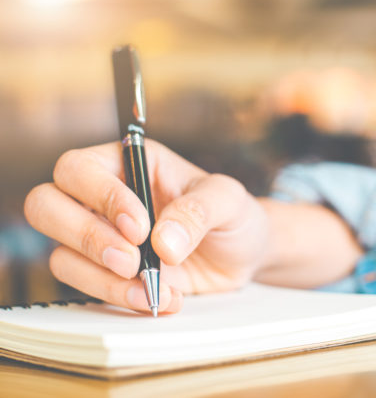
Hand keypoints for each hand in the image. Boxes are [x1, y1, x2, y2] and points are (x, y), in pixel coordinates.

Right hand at [24, 140, 270, 313]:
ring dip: (103, 278)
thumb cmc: (233, 215)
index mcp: (130, 163)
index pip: (80, 168)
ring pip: (61, 255)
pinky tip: (160, 298)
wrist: (243, 255)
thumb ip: (199, 210)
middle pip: (46, 206)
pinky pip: (87, 287)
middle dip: (86, 237)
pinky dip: (120, 297)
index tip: (141, 228)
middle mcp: (105, 197)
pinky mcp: (108, 273)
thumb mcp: (229, 201)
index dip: (101, 198)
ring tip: (154, 287)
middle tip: (132, 260)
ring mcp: (102, 238)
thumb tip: (163, 241)